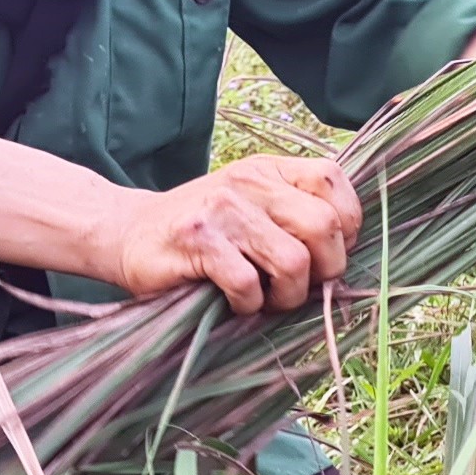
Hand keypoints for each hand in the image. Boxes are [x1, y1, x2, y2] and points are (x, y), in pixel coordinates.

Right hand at [108, 155, 363, 314]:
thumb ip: (295, 215)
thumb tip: (347, 256)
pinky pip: (248, 284)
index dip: (346, 226)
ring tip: (266, 300)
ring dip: (287, 296)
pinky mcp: (198, 241)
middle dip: (325, 271)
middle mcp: (250, 181)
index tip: (327, 255)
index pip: (333, 181)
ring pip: (293, 261)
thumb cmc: (204, 232)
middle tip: (299, 288)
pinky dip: (249, 305)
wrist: (128, 233)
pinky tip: (234, 302)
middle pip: (325, 226)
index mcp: (270, 170)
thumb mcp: (252, 207)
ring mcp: (223, 209)